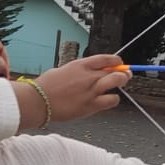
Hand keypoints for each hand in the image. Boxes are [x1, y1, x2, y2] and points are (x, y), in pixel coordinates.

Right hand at [16, 55, 131, 129]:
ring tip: (120, 84)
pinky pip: (111, 100)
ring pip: (116, 82)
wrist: (38, 101)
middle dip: (123, 72)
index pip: (105, 59)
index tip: (119, 63)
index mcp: (80, 65)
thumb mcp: (62, 71)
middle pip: (115, 71)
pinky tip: (109, 99)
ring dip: (121, 82)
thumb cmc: (45, 87)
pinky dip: (113, 99)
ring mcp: (91, 90)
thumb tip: (88, 73)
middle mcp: (89, 76)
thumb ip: (77, 72)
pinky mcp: (91, 105)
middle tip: (126, 74)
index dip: (116, 61)